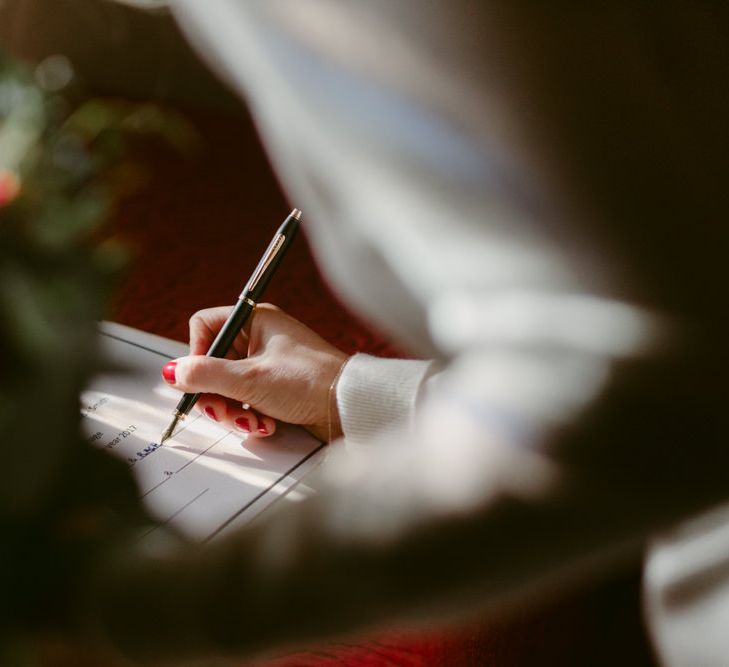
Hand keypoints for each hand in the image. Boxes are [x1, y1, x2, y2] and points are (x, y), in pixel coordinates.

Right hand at [161, 304, 348, 441]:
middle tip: (225, 412)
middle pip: (212, 364)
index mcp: (254, 321)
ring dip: (234, 410)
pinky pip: (246, 400)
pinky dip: (250, 415)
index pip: (204, 327)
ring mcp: (266, 364)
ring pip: (227, 387)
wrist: (350, 407)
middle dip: (216, 394)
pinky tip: (266, 425)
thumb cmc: (310, 381)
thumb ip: (205, 375)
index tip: (201, 378)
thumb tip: (172, 372)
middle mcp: (258, 339)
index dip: (197, 353)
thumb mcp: (250, 379)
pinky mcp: (275, 387)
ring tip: (252, 422)